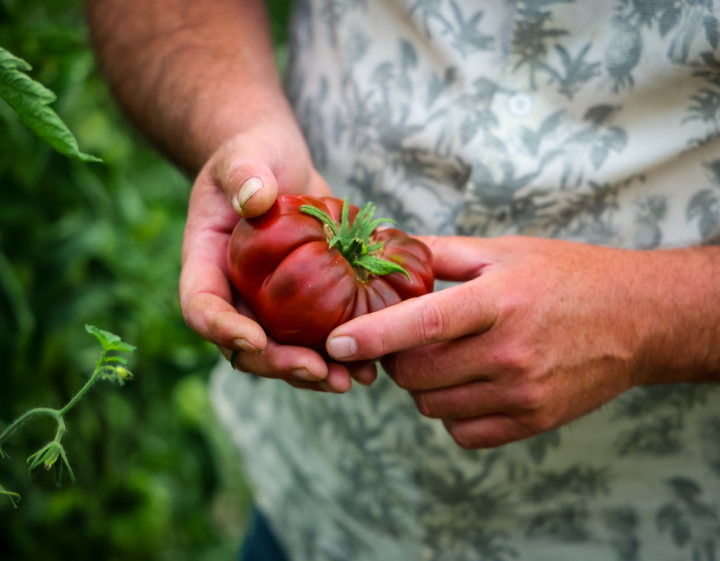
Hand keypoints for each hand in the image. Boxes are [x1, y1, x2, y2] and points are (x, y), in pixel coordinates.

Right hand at [180, 121, 375, 391]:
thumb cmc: (254, 156)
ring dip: (314, 371)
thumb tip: (254, 198)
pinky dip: (340, 354)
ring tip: (353, 379)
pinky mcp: (300, 304)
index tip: (256, 339)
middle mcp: (233, 294)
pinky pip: (314, 338)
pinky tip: (371, 365)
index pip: (201, 307)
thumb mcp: (245, 155)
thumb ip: (244, 173)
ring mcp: (266, 304)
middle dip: (279, 363)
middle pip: (245, 345)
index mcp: (206, 264)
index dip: (223, 329)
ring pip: (282, 351)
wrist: (278, 167)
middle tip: (319, 371)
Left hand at [325, 235, 698, 446]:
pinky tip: (469, 383)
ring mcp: (522, 392)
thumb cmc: (565, 275)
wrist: (638, 318)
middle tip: (410, 337)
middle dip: (397, 356)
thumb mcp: (505, 251)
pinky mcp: (533, 420)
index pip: (423, 323)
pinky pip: (461, 431)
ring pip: (431, 404)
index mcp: (498, 300)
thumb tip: (385, 246)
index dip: (373, 334)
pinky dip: (451, 411)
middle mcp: (509, 351)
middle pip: (415, 372)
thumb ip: (441, 252)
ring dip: (423, 383)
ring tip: (448, 356)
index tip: (335, 342)